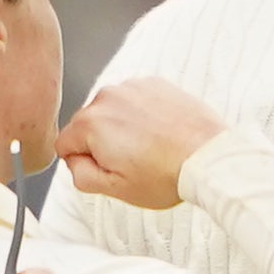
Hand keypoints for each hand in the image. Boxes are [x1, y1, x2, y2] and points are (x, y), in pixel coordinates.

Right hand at [55, 78, 225, 209]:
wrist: (209, 156)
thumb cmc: (165, 175)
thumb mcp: (114, 190)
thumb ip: (80, 176)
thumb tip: (75, 162)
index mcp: (90, 124)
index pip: (64, 144)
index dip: (83, 163)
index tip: (109, 169)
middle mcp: (106, 98)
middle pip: (87, 124)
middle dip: (102, 142)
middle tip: (132, 160)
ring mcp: (132, 86)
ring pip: (111, 111)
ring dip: (122, 126)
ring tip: (149, 146)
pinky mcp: (155, 83)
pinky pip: (135, 99)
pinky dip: (142, 114)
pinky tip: (160, 131)